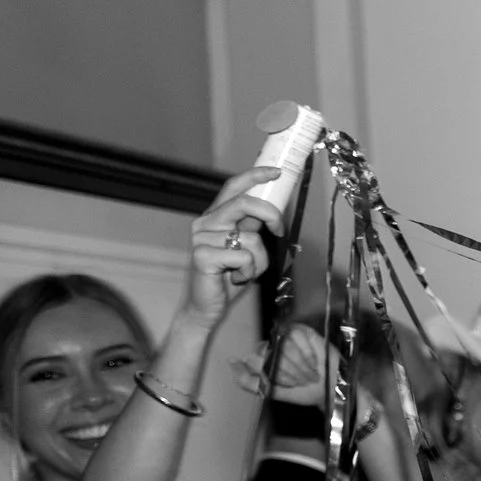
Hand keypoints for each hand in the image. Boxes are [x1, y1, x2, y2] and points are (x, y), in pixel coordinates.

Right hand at [186, 167, 285, 328]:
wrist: (206, 307)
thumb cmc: (227, 278)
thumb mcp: (245, 247)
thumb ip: (252, 227)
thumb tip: (273, 209)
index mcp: (214, 217)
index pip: (233, 187)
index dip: (255, 175)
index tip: (277, 173)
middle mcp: (205, 223)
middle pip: (245, 203)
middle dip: (271, 215)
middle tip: (279, 231)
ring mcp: (201, 238)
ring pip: (251, 238)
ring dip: (259, 260)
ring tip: (243, 272)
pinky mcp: (202, 256)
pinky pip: (244, 257)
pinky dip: (249, 272)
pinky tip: (234, 279)